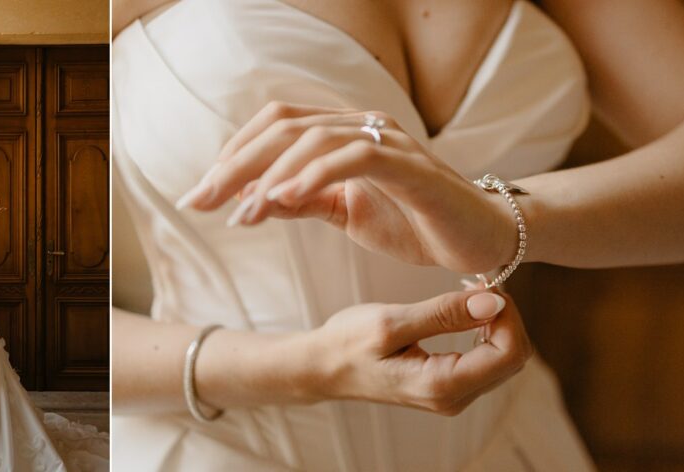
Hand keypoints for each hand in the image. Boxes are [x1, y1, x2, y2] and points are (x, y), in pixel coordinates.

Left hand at [177, 101, 514, 273]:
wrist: (482, 239)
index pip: (276, 126)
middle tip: (200, 202)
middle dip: (235, 166)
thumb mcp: (346, 214)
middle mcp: (362, 125)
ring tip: (241, 215)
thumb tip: (249, 200)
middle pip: (284, 127)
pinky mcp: (411, 165)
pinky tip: (283, 201)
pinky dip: (313, 176)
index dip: (234, 155)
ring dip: (269, 177)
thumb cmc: (416, 223)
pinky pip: (354, 157)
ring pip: (313, 138)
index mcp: (344, 132)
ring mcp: (388, 140)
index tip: (200, 195)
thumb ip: (303, 201)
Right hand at [305, 289, 531, 414]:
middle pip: (515, 356)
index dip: (507, 313)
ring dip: (496, 320)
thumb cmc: (348, 343)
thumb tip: (495, 304)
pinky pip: (488, 359)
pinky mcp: (450, 385)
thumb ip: (444, 314)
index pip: (509, 352)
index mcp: (442, 385)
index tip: (483, 283)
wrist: (324, 368)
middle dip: (505, 314)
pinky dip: (486, 329)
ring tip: (469, 291)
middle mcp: (454, 398)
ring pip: (505, 357)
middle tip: (478, 282)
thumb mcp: (392, 322)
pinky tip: (463, 308)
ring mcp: (454, 395)